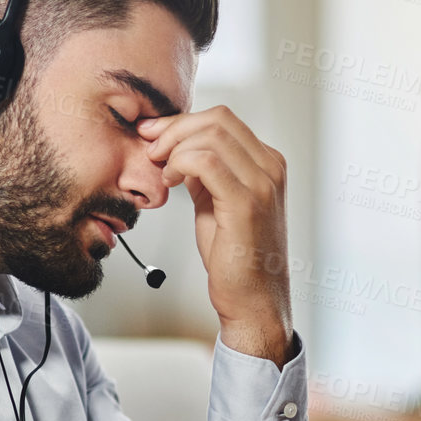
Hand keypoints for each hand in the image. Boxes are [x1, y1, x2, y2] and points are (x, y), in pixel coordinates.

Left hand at [135, 107, 291, 364]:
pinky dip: (181, 163)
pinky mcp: (246, 203)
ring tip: (162, 170)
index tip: (154, 134)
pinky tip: (171, 181)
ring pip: (211, 135)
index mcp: (267, 164)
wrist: (254, 301)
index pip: (223, 120)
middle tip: (150, 148)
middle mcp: (270, 168)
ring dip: (175, 147)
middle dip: (175, 128)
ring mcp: (262, 184)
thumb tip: (181, 152)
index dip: (182, 122)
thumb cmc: (238, 260)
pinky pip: (207, 161)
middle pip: (217, 119)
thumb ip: (206, 175)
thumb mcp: (218, 204)